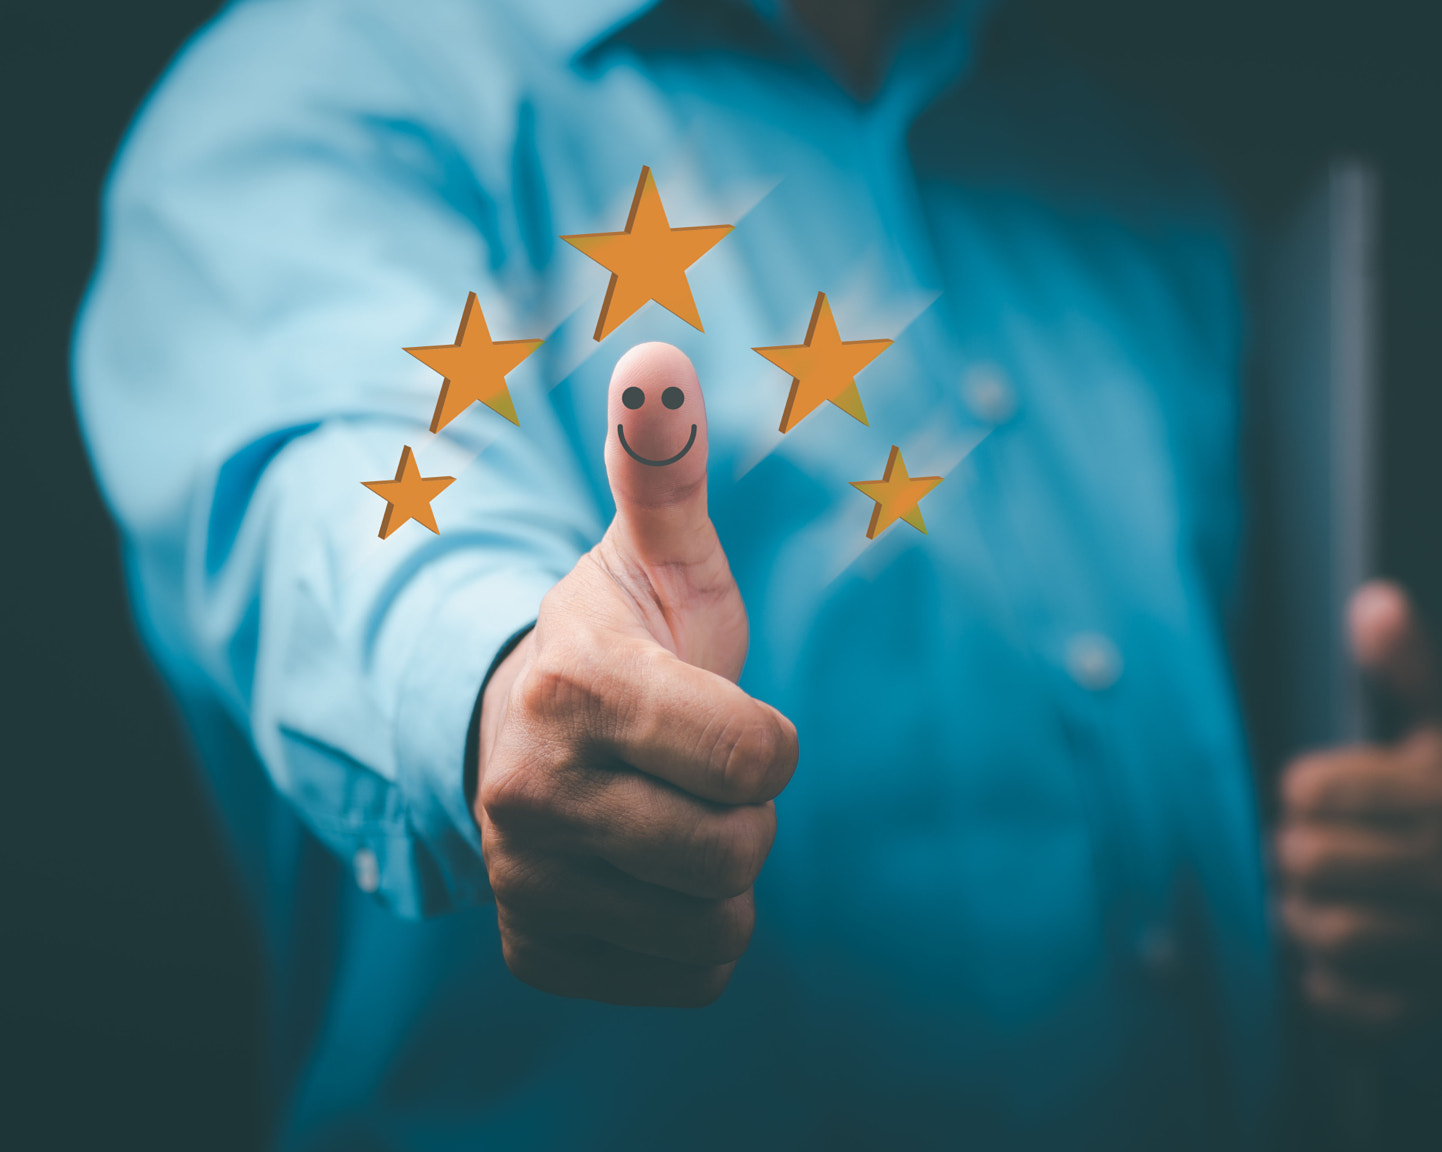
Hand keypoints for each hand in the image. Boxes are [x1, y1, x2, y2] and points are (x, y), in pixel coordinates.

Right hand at [473, 342, 797, 1006]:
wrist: (521, 734)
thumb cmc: (624, 640)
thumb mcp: (656, 556)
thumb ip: (667, 467)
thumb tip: (659, 356)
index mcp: (575, 687)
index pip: (758, 757)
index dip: (773, 741)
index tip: (736, 719)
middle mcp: (528, 793)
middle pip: (737, 854)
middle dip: (749, 815)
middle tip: (701, 777)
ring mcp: (523, 882)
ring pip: (715, 930)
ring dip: (725, 882)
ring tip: (676, 822)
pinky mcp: (533, 953)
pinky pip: (685, 981)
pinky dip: (692, 938)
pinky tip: (650, 878)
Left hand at [1274, 581, 1441, 1035]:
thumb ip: (1409, 663)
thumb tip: (1375, 601)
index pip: (1309, 787)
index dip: (1300, 790)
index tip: (1321, 796)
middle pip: (1306, 858)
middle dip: (1294, 853)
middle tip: (1311, 852)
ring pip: (1317, 927)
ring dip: (1299, 915)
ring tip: (1319, 898)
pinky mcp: (1420, 1009)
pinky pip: (1330, 995)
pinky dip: (1317, 977)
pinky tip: (1337, 953)